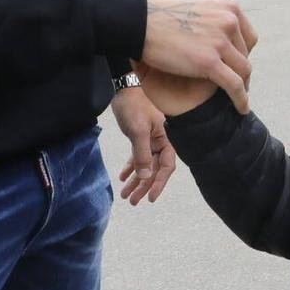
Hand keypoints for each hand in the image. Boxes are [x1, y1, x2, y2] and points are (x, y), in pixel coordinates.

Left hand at [109, 87, 176, 203]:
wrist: (124, 88)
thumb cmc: (134, 107)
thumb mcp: (138, 131)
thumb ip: (142, 154)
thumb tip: (146, 176)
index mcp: (167, 140)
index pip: (166, 167)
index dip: (159, 183)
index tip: (149, 198)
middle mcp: (161, 142)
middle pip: (154, 170)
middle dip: (144, 186)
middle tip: (133, 201)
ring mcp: (151, 140)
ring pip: (145, 165)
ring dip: (136, 180)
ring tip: (126, 195)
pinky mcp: (140, 137)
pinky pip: (138, 157)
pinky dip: (131, 168)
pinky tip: (123, 177)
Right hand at [141, 0, 256, 111]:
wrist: (138, 23)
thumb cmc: (161, 19)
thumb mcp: (197, 12)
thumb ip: (212, 22)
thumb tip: (221, 35)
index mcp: (229, 8)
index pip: (248, 38)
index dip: (243, 55)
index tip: (236, 66)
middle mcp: (229, 22)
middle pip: (245, 55)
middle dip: (240, 71)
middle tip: (236, 85)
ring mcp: (220, 42)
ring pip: (243, 71)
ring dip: (243, 87)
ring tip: (239, 98)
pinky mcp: (209, 62)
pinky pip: (234, 85)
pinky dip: (240, 99)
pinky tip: (242, 108)